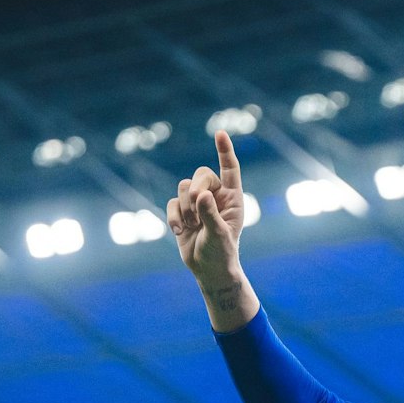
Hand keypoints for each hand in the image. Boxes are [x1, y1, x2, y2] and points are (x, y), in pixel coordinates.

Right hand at [167, 131, 257, 329]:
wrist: (209, 270)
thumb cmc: (221, 253)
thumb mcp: (219, 236)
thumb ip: (211, 215)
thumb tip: (202, 196)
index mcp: (232, 198)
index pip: (230, 169)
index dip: (225, 151)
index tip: (220, 133)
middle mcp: (215, 196)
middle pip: (200, 175)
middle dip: (195, 189)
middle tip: (196, 208)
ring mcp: (197, 203)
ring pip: (183, 187)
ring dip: (184, 208)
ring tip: (192, 227)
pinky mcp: (181, 212)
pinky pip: (171, 202)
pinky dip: (173, 216)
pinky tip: (178, 231)